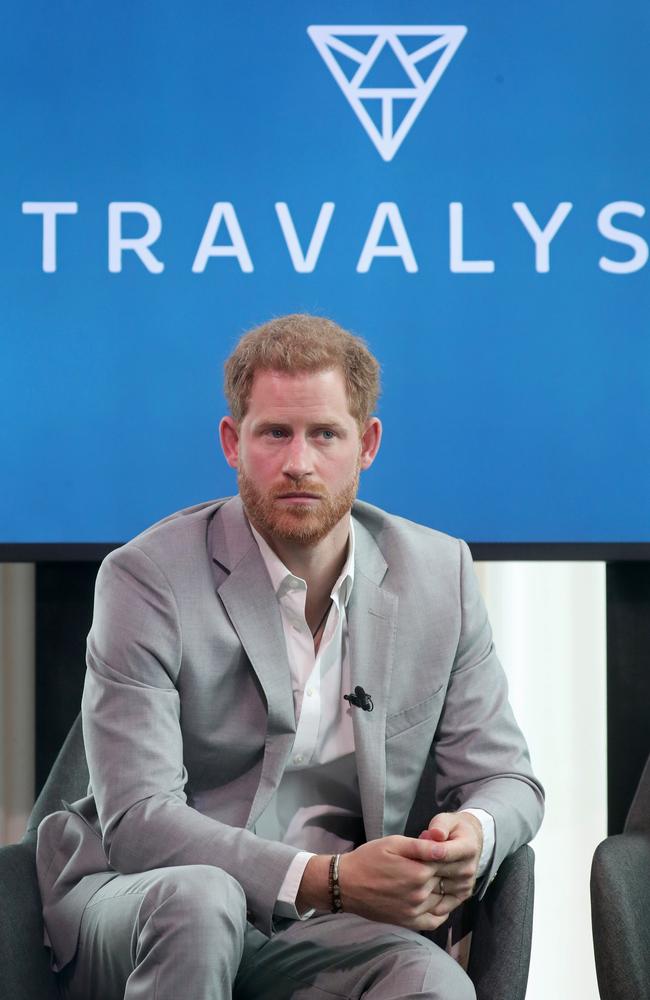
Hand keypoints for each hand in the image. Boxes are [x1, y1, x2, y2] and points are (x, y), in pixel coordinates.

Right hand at [296, 836, 451, 931]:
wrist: (345, 884)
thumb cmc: (368, 859)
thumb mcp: (393, 844)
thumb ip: (420, 846)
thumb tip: (444, 847)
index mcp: (419, 872)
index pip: (446, 862)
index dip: (448, 854)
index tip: (446, 848)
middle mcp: (421, 894)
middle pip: (446, 880)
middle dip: (447, 870)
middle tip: (442, 862)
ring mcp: (415, 911)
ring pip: (442, 899)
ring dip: (444, 889)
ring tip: (438, 877)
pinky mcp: (408, 922)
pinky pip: (434, 921)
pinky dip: (441, 912)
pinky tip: (437, 900)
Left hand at [418, 811, 482, 918]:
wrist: (468, 842)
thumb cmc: (451, 829)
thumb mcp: (446, 820)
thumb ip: (440, 825)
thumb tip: (435, 834)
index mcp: (468, 848)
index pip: (444, 853)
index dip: (426, 853)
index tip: (412, 852)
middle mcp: (469, 868)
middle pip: (438, 872)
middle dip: (419, 867)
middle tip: (402, 864)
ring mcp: (466, 884)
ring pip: (436, 889)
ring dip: (420, 884)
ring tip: (408, 875)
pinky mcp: (461, 896)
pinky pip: (441, 905)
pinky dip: (426, 902)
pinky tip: (413, 894)